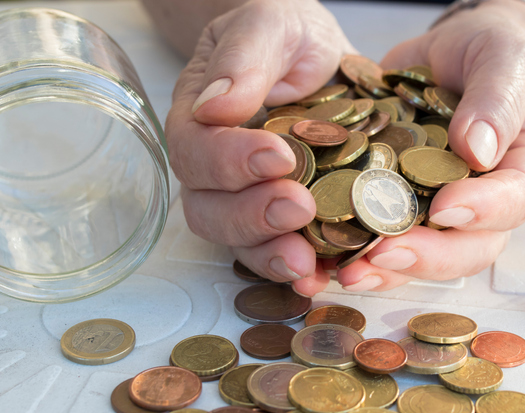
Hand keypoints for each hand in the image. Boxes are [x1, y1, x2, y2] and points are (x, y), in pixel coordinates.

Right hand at [167, 0, 355, 294]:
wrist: (320, 56)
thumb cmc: (286, 33)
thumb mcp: (269, 25)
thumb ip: (245, 58)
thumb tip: (216, 107)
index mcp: (202, 121)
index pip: (196, 152)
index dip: (229, 162)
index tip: (278, 155)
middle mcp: (218, 171)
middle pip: (210, 212)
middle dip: (251, 217)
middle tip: (298, 208)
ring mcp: (252, 200)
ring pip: (243, 244)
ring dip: (273, 256)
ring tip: (309, 265)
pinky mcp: (290, 220)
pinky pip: (287, 253)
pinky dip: (305, 270)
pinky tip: (328, 275)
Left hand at [334, 0, 524, 291]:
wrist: (452, 55)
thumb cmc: (491, 51)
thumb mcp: (503, 58)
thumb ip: (496, 100)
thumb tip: (476, 148)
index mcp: (523, 171)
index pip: (513, 202)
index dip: (482, 212)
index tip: (443, 208)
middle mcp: (485, 204)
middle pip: (469, 249)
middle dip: (426, 257)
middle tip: (384, 252)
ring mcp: (440, 210)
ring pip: (424, 257)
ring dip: (387, 269)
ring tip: (350, 271)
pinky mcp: (399, 206)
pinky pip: (383, 239)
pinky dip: (357, 252)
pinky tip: (329, 257)